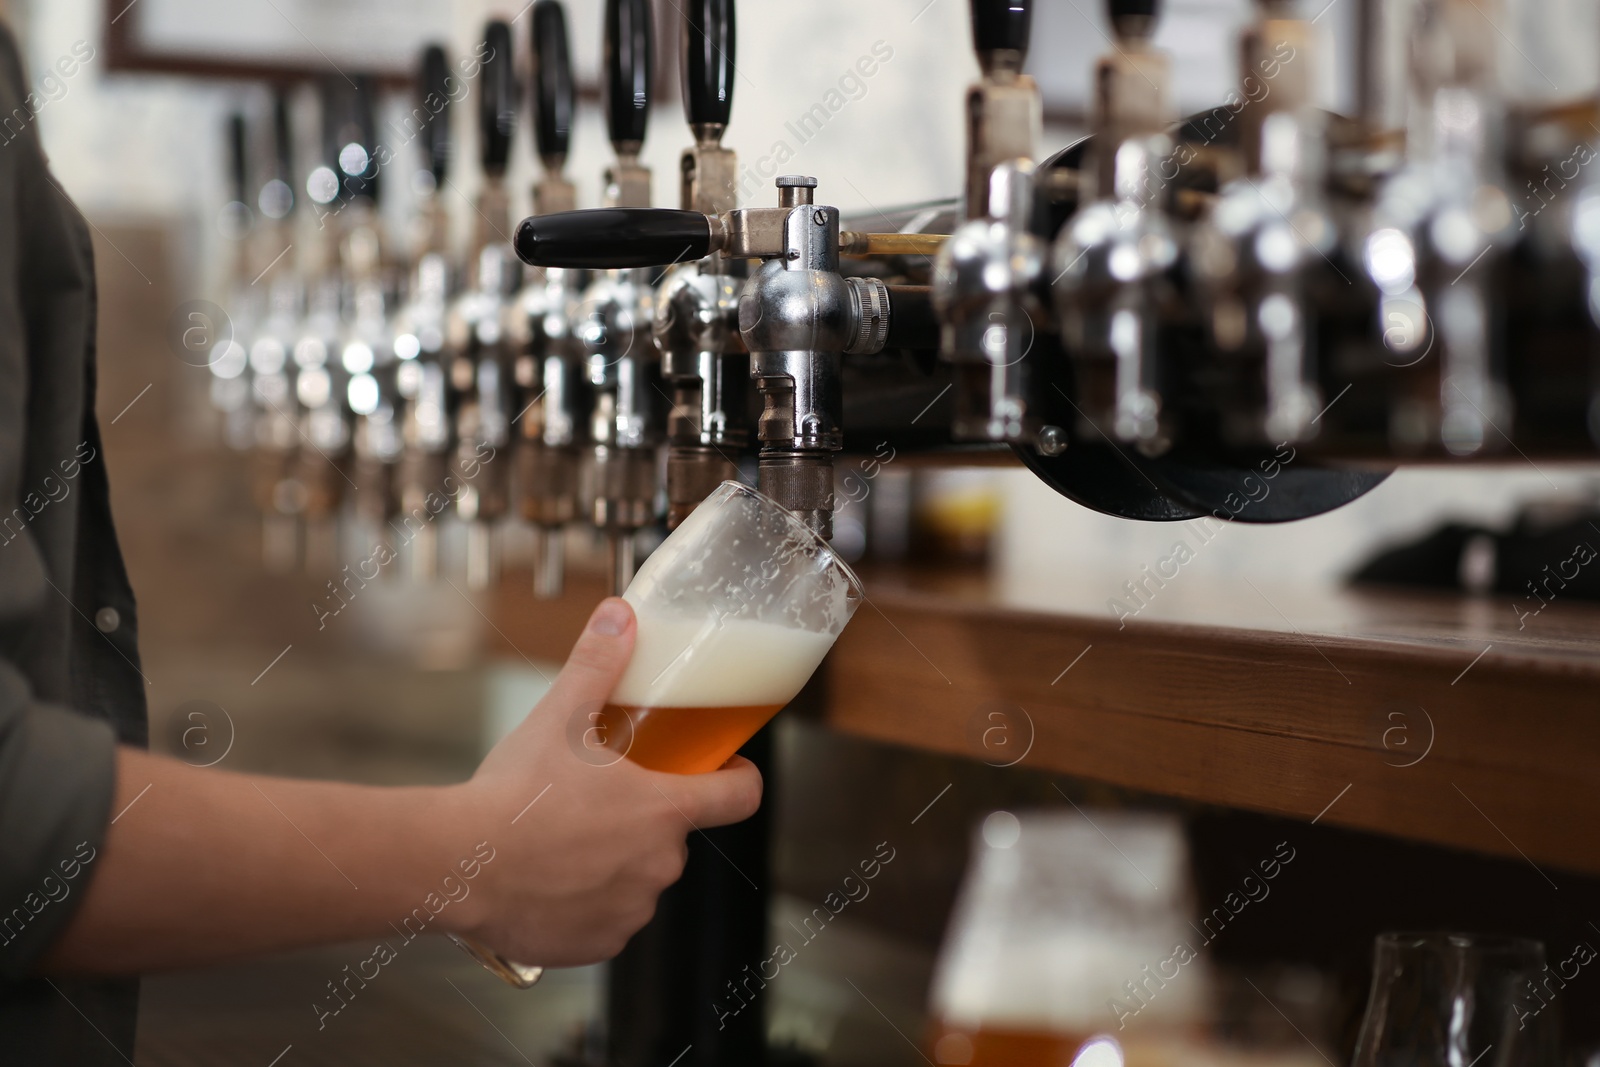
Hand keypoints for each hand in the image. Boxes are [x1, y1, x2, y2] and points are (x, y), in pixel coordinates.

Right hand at [442, 598, 762, 966]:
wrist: (456, 866)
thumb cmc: (512, 796)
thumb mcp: (560, 717)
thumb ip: (597, 663)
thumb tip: (620, 614)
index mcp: (663, 811)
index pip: (740, 797)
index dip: (738, 778)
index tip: (726, 768)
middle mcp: (659, 867)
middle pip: (674, 835)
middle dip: (644, 817)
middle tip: (599, 798)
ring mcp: (630, 912)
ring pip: (639, 878)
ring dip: (615, 861)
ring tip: (563, 839)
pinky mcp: (597, 946)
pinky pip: (607, 919)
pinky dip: (587, 902)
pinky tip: (550, 880)